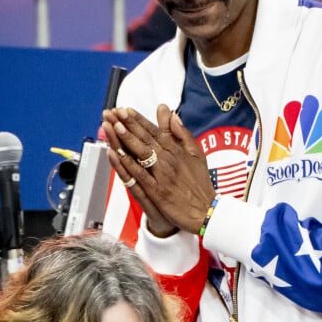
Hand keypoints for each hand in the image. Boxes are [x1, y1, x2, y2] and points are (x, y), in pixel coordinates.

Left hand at [101, 104, 215, 235]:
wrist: (207, 211)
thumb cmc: (200, 184)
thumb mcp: (196, 153)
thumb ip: (182, 134)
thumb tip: (173, 114)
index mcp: (176, 150)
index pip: (154, 131)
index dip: (138, 120)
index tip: (125, 109)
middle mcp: (168, 159)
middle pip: (144, 138)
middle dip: (128, 123)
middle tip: (114, 112)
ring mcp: (162, 175)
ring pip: (140, 153)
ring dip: (125, 139)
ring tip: (113, 126)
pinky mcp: (157, 191)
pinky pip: (139, 175)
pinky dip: (127, 164)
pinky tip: (116, 155)